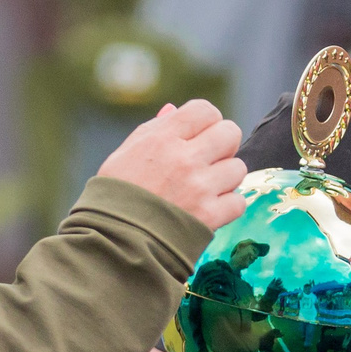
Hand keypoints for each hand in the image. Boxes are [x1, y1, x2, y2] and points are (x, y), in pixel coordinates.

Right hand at [98, 101, 247, 228]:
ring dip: (226, 177)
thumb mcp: (125, 155)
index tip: (201, 135)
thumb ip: (153, 130)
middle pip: (230, 133)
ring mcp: (199, 187)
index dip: (207, 121)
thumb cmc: (114, 197)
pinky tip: (209, 209)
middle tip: (208, 160)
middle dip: (223, 145)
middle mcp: (184, 158)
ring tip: (205, 188)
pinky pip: (238, 201)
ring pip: (238, 168)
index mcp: (161, 139)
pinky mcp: (209, 216)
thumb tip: (173, 109)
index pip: (205, 110)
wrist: (112, 242)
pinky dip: (228, 206)